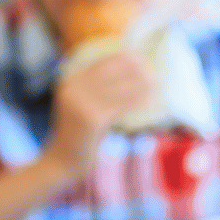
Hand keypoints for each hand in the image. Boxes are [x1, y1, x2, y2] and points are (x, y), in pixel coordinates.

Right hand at [44, 51, 154, 173]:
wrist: (62, 161)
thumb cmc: (80, 134)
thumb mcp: (82, 106)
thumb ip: (97, 90)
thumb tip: (131, 74)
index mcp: (70, 81)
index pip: (102, 62)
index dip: (124, 58)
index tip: (142, 59)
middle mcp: (73, 88)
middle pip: (112, 71)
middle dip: (136, 70)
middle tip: (154, 72)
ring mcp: (81, 103)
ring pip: (120, 88)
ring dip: (142, 86)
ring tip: (157, 85)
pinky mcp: (93, 118)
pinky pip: (123, 105)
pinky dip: (140, 102)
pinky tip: (152, 102)